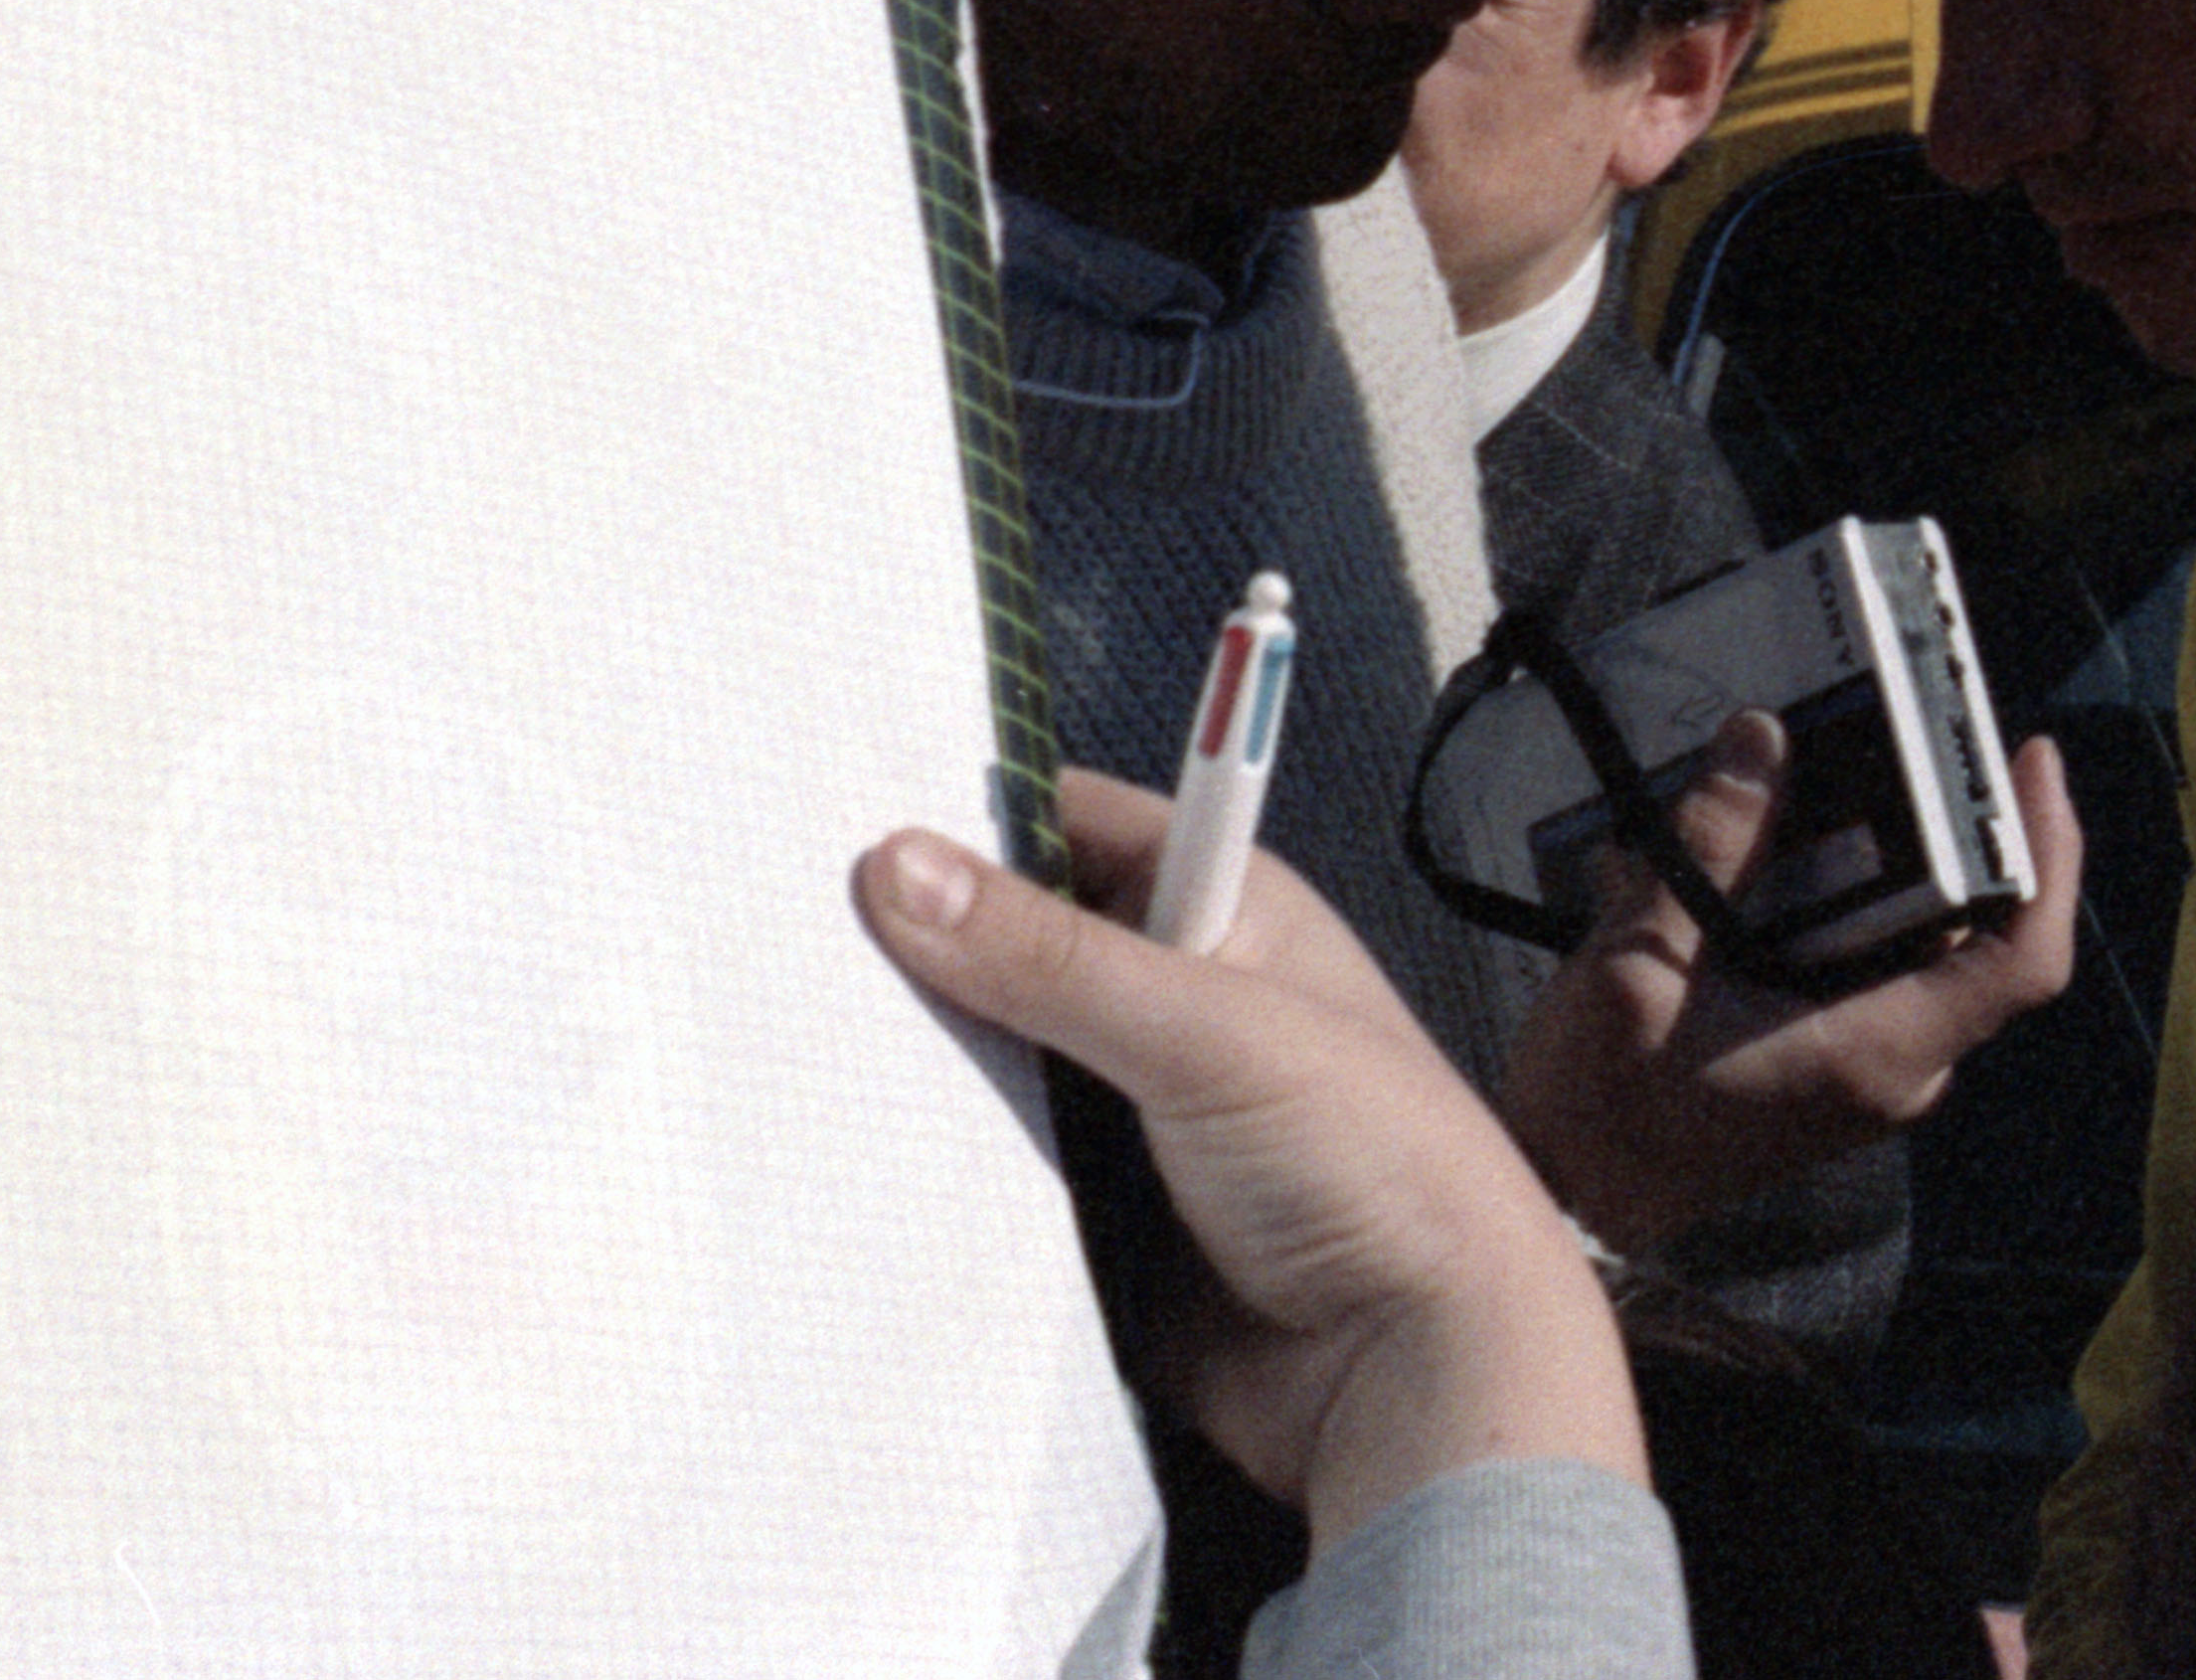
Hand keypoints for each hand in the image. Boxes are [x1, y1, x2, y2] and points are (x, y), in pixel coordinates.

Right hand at [857, 771, 1643, 1547]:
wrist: (1415, 1371)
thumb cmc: (1361, 1161)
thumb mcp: (1207, 1032)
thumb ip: (1050, 956)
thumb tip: (896, 861)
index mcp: (1225, 914)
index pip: (1075, 829)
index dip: (973, 824)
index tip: (839, 829)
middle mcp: (1177, 1002)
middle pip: (1017, 954)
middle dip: (923, 959)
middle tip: (783, 951)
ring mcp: (1134, 1114)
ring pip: (995, 1069)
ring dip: (920, 1075)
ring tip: (780, 1049)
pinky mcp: (1101, 1218)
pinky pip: (996, 1176)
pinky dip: (939, 1171)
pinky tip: (840, 1162)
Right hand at [1498, 713, 2081, 1256]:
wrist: (1570, 1198)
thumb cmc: (1603, 1109)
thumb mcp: (1639, 967)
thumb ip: (1706, 849)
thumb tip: (1761, 740)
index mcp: (1876, 1053)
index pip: (2020, 962)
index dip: (2047, 855)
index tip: (2029, 758)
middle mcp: (1895, 1065)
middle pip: (1966, 925)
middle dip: (1937, 819)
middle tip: (1893, 724)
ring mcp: (1866, 1063)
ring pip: (1909, 932)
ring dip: (1870, 847)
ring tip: (1811, 765)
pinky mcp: (1828, 1052)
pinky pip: (1859, 954)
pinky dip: (1825, 889)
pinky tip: (1749, 840)